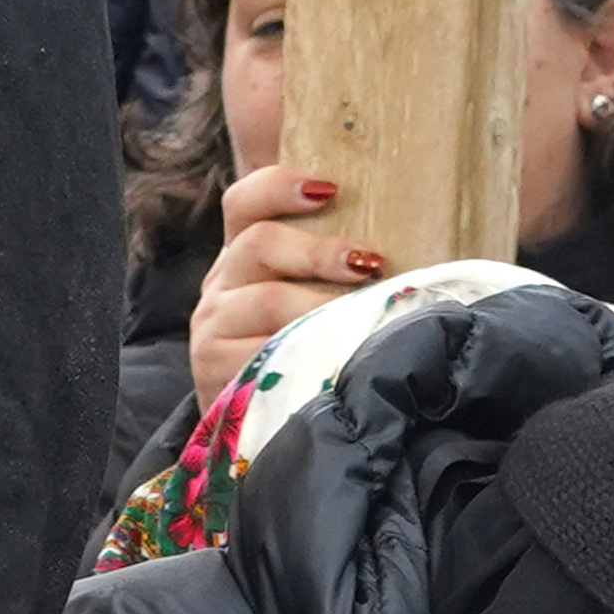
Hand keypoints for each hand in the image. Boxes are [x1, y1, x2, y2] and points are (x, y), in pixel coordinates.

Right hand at [188, 166, 385, 400]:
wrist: (259, 428)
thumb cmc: (303, 353)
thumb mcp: (313, 303)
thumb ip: (339, 270)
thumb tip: (400, 251)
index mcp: (244, 256)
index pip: (245, 201)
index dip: (280, 185)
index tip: (329, 189)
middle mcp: (222, 283)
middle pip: (260, 243)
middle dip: (321, 251)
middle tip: (368, 264)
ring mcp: (213, 325)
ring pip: (267, 299)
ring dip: (322, 305)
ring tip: (362, 316)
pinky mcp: (214, 367)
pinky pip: (262, 352)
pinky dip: (305, 352)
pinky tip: (336, 358)